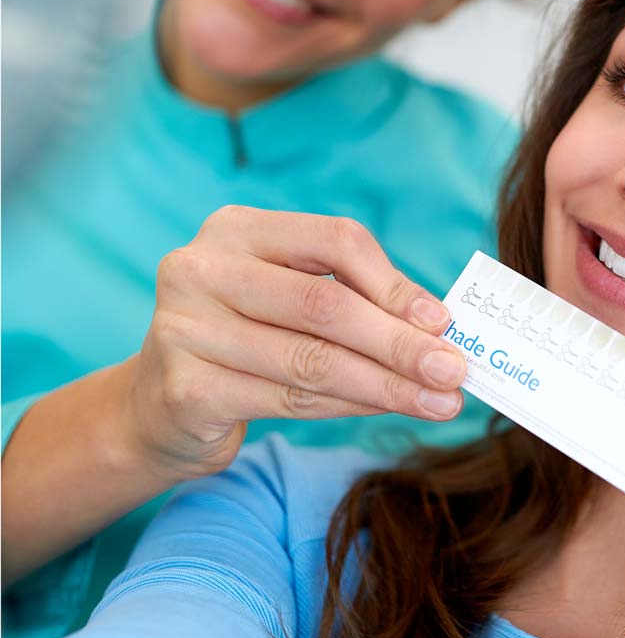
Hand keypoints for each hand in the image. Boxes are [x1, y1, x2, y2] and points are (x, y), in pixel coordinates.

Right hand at [125, 206, 465, 478]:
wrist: (159, 404)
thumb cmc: (246, 339)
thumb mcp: (292, 299)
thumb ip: (352, 298)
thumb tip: (436, 325)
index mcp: (237, 229)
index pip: (335, 240)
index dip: (394, 282)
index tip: (442, 323)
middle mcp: (201, 268)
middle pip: (324, 303)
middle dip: (399, 342)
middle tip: (452, 372)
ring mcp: (185, 328)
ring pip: (312, 359)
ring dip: (386, 385)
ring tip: (438, 401)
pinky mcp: (186, 389)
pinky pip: (290, 400)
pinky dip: (349, 407)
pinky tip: (384, 409)